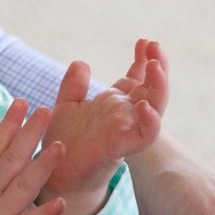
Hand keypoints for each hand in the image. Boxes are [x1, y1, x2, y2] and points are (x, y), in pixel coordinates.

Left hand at [38, 39, 168, 214]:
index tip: (144, 41)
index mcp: (116, 104)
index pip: (138, 78)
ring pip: (156, 108)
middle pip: (153, 89)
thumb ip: (74, 85)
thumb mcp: (66, 107)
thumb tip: (82, 63)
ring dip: (160, 87)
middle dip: (159, 66)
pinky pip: (144, 136)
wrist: (54, 173)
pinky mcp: (121, 148)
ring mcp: (126, 130)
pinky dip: (150, 122)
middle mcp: (126, 115)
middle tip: (155, 45)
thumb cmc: (64, 142)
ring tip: (156, 67)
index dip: (144, 59)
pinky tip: (144, 106)